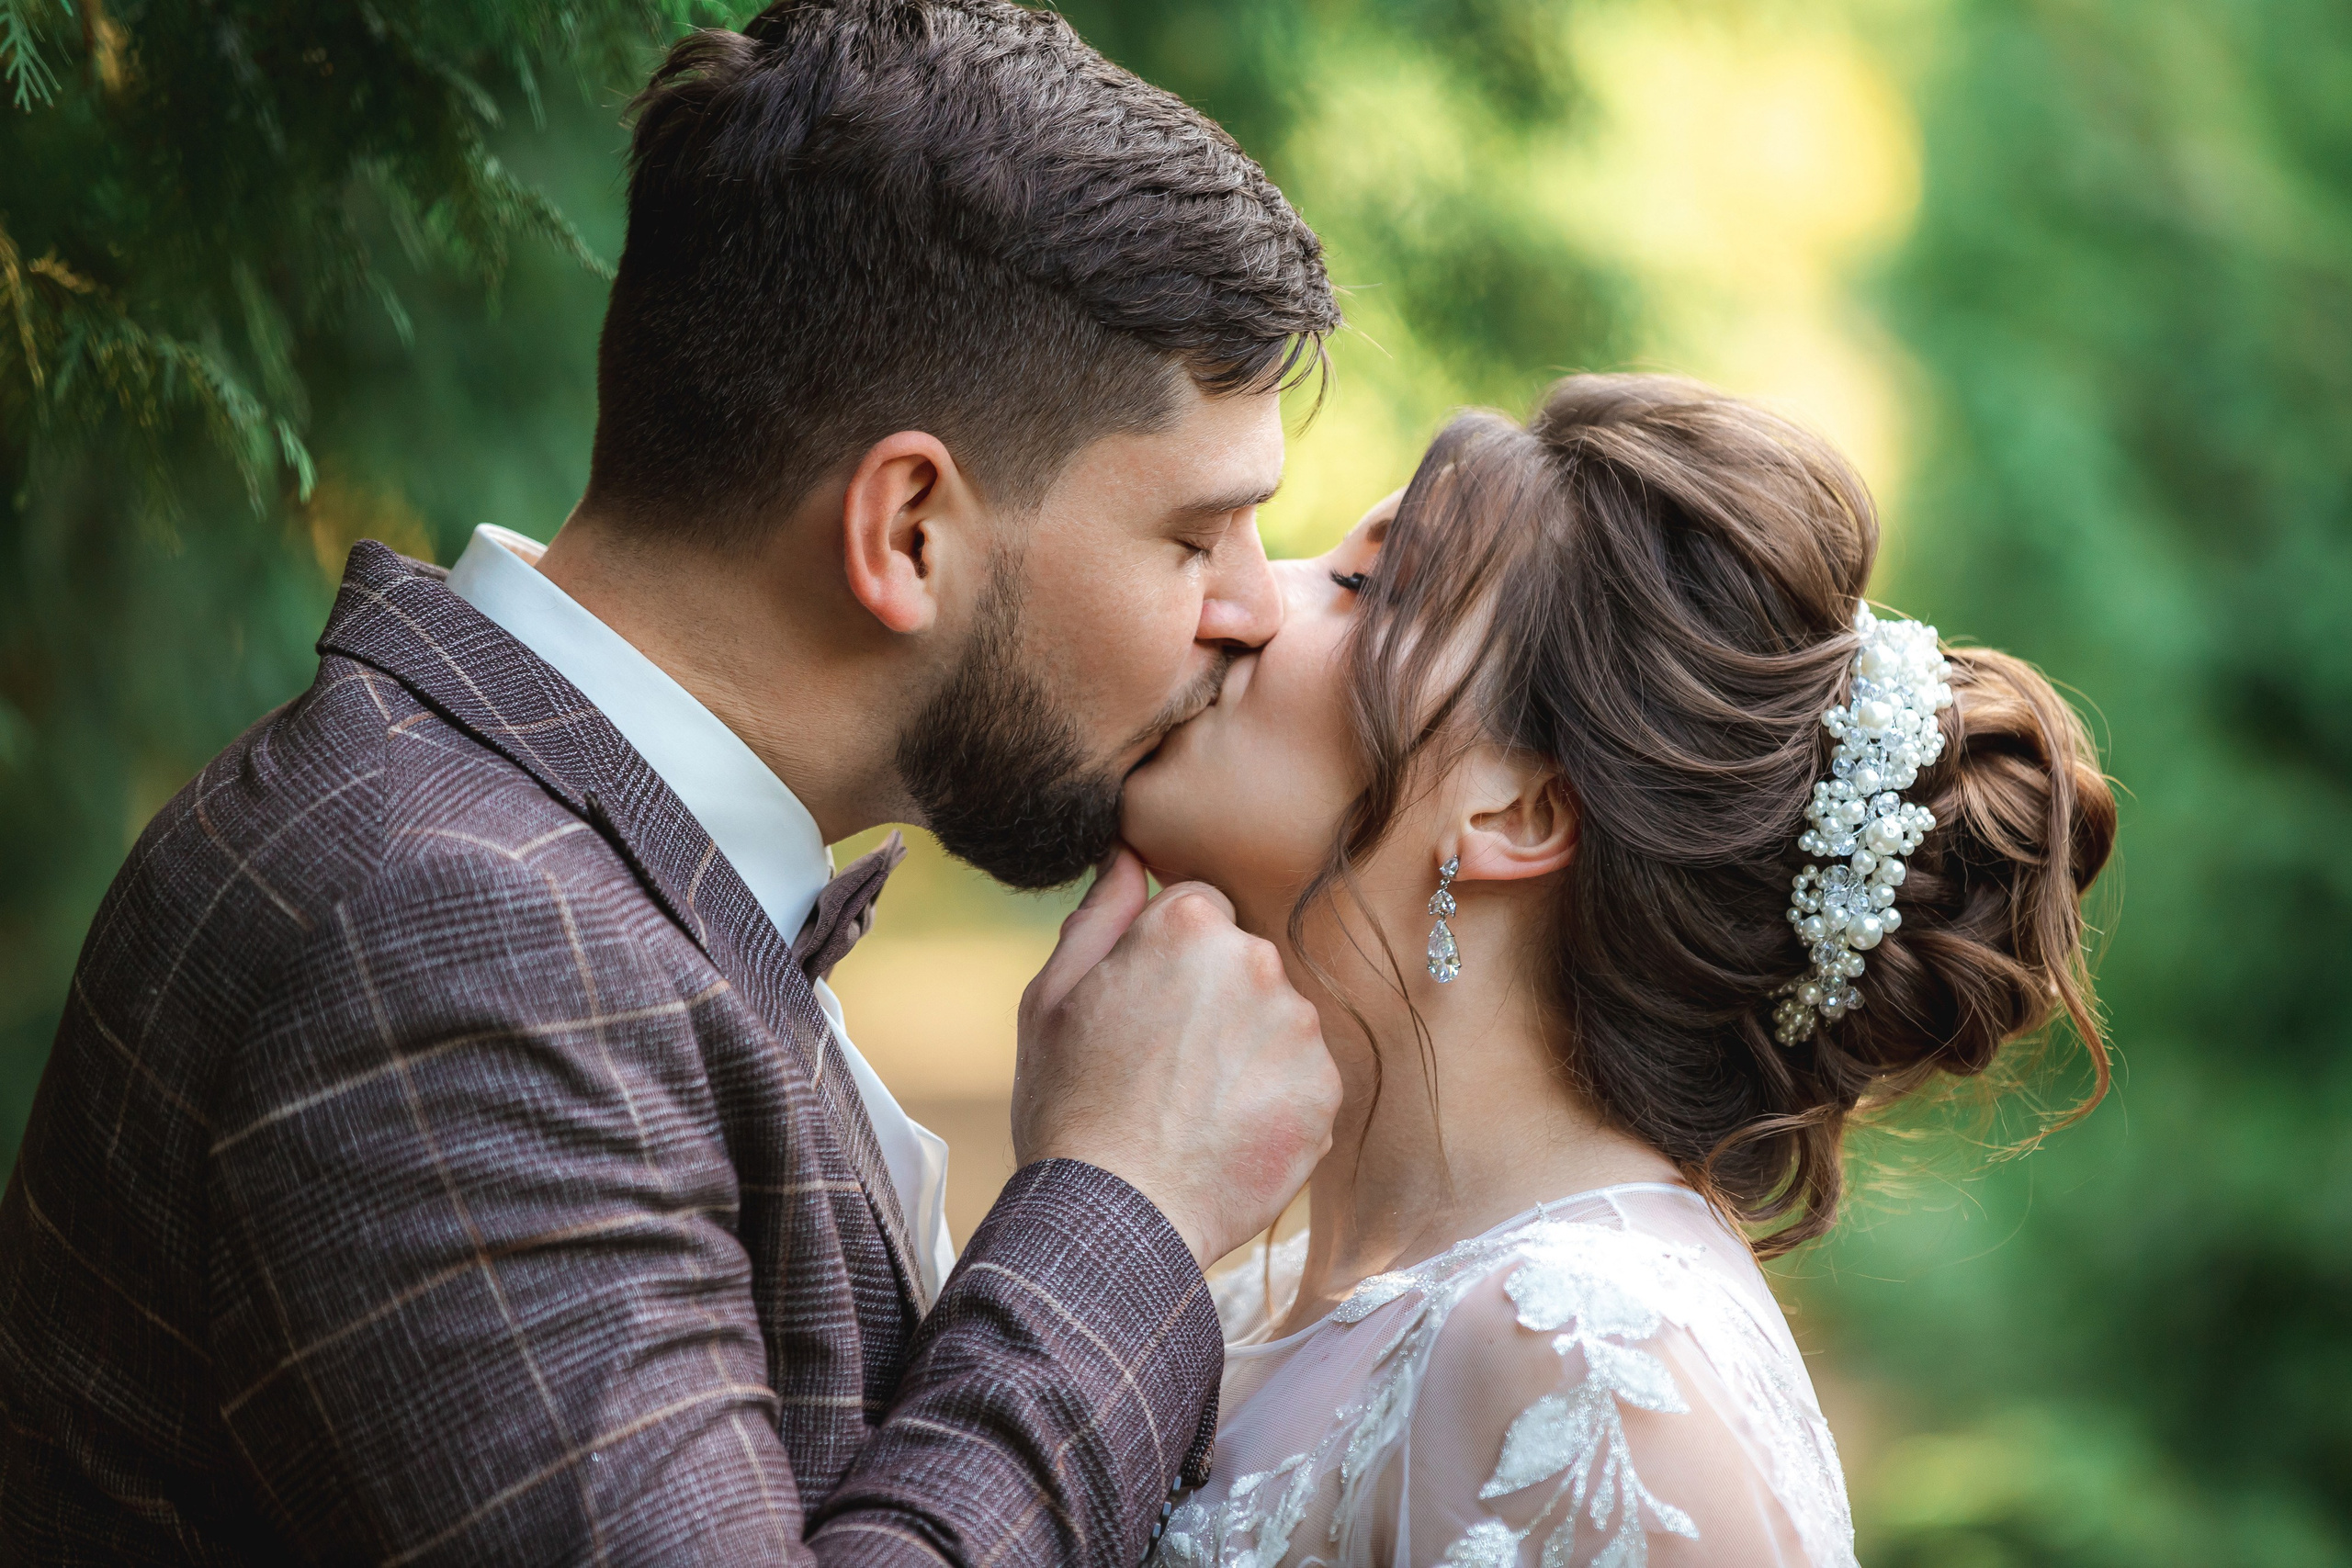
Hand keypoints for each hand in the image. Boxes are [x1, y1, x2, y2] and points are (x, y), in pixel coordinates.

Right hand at [1014, 847, 1340, 1268]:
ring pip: (1275, 1022)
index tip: (1141, 1010)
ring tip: (1191, 1109)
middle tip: (1161, 1066)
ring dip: (1244, 1052)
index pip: (1197, 908)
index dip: (1164, 958)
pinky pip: (1300, 1080)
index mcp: (1188, 924)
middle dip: (1211, 1001)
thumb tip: (1128, 854)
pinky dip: (1270, 1104)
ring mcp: (1298, 1028)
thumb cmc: (1068, 1104)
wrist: (1115, 1218)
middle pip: (1241, 962)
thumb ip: (1100, 913)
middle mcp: (1257, 960)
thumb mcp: (1050, 997)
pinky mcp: (1326, 1091)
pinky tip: (1223, 1136)